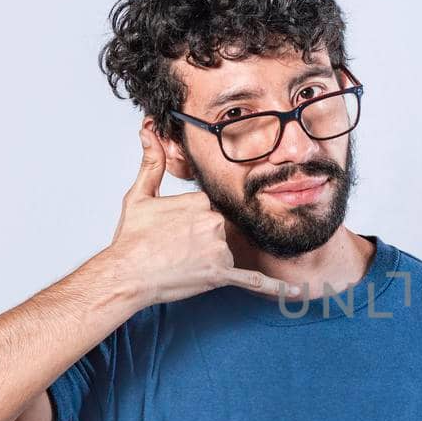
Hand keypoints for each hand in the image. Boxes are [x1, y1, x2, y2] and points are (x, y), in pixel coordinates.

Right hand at [103, 126, 298, 306]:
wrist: (126, 274)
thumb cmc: (131, 238)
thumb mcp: (140, 195)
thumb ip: (152, 162)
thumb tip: (148, 131)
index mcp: (201, 201)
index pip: (210, 208)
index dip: (192, 221)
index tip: (173, 229)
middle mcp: (214, 222)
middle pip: (221, 228)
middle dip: (202, 238)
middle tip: (175, 247)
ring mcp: (218, 249)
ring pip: (226, 250)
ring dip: (209, 258)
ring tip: (179, 262)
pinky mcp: (220, 274)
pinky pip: (252, 279)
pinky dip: (273, 285)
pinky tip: (295, 289)